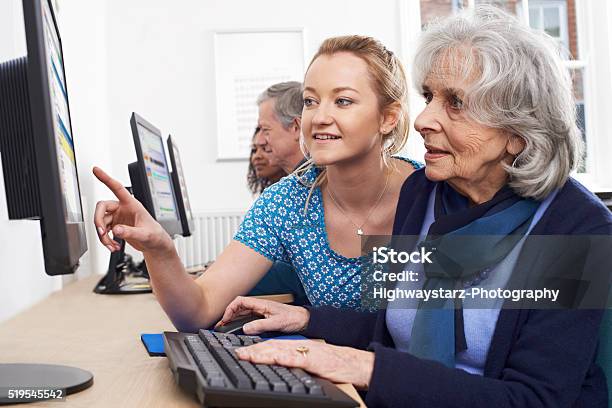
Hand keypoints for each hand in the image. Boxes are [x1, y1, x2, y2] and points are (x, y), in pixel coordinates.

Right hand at [92, 166, 172, 253]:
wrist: (155, 244)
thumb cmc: (155, 235)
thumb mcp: (145, 234)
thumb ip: (130, 232)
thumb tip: (116, 230)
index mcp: (132, 204)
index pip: (117, 188)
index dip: (106, 178)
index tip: (96, 170)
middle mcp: (123, 208)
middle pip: (102, 207)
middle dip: (98, 221)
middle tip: (102, 233)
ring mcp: (118, 217)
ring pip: (101, 222)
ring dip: (103, 236)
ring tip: (112, 246)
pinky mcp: (115, 226)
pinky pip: (103, 231)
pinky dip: (105, 240)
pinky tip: (113, 246)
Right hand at [216, 296, 309, 334]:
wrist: (304, 320)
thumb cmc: (293, 318)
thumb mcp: (276, 323)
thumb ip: (260, 326)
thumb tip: (246, 329)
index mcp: (261, 304)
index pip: (240, 301)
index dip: (230, 309)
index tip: (225, 319)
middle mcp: (259, 306)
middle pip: (238, 307)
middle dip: (228, 315)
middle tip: (220, 326)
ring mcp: (260, 311)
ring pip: (242, 312)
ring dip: (232, 318)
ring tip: (225, 327)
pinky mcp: (263, 317)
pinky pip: (247, 317)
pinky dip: (239, 322)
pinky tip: (236, 328)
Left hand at [235, 340, 374, 388]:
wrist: (353, 363)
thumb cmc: (333, 364)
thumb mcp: (310, 362)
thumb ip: (295, 362)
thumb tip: (278, 366)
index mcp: (298, 347)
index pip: (273, 346)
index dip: (256, 348)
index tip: (241, 352)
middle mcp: (300, 347)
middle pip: (272, 347)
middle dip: (253, 350)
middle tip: (237, 354)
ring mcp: (306, 353)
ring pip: (280, 351)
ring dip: (262, 353)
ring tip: (247, 356)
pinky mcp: (314, 361)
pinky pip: (297, 359)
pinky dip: (285, 359)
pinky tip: (274, 359)